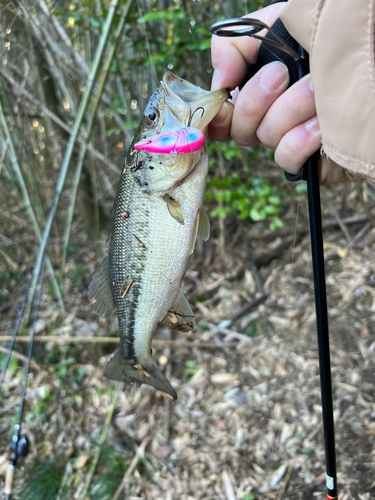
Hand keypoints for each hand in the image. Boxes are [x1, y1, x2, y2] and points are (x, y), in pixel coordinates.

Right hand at [209, 3, 321, 175]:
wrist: (363, 49)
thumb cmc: (322, 36)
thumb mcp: (273, 25)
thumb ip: (234, 43)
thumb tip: (221, 81)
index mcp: (257, 96)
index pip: (222, 120)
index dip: (217, 114)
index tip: (226, 93)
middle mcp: (270, 121)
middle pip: (240, 130)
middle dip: (257, 99)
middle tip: (282, 74)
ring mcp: (289, 141)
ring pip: (266, 138)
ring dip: (291, 109)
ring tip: (317, 88)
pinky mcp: (309, 160)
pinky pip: (287, 158)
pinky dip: (301, 139)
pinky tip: (321, 124)